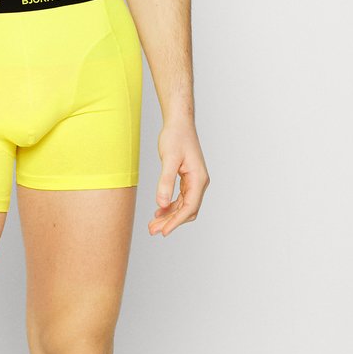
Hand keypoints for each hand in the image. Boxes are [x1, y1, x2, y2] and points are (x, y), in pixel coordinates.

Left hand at [148, 118, 209, 237]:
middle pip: (187, 210)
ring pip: (183, 205)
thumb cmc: (176, 136)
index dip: (176, 221)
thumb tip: (161, 204)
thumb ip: (165, 181)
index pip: (190, 207)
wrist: (179, 122)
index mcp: (199, 178)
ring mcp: (194, 181)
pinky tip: (159, 210)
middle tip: (153, 230)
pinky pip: (181, 198)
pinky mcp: (187, 178)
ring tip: (153, 224)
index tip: (163, 231)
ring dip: (169, 215)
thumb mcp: (169, 158)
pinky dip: (170, 206)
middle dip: (171, 221)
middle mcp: (199, 182)